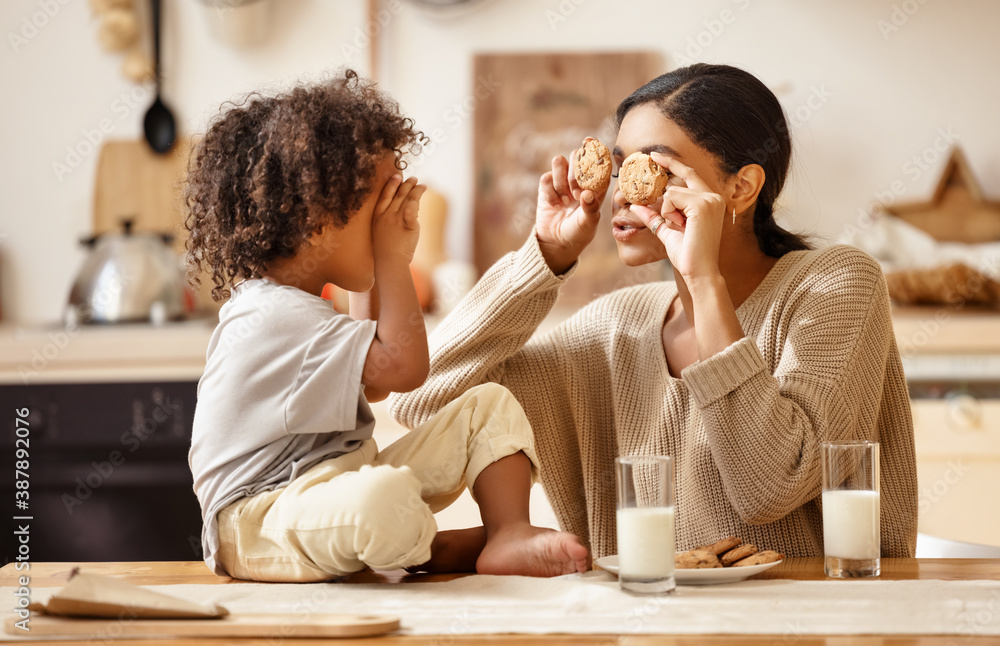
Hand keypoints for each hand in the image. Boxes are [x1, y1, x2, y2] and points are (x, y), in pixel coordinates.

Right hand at [372, 174, 426, 266]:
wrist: (389, 263)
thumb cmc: (385, 250)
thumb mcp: (382, 231)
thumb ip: (389, 219)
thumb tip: (402, 209)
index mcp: (378, 216)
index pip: (385, 195)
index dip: (391, 184)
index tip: (396, 176)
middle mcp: (387, 215)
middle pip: (398, 194)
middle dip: (406, 184)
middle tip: (413, 179)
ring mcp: (397, 219)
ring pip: (408, 198)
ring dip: (415, 189)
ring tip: (421, 185)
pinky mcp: (409, 225)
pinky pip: (413, 209)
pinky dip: (417, 199)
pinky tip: (422, 190)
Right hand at [534, 151, 605, 274]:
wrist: (556, 243)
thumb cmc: (578, 233)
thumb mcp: (588, 224)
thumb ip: (590, 208)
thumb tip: (587, 193)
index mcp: (596, 184)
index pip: (597, 160)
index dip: (594, 148)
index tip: (588, 141)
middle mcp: (579, 179)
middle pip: (576, 155)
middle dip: (575, 172)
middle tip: (576, 194)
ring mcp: (562, 181)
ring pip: (559, 161)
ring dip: (561, 181)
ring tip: (565, 201)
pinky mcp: (546, 186)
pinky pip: (546, 177)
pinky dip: (550, 192)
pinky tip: (555, 206)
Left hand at [628, 152, 726, 282]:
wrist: (699, 272)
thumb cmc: (687, 255)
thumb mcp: (667, 231)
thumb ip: (654, 216)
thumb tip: (636, 205)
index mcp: (710, 200)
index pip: (689, 174)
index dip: (672, 163)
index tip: (654, 156)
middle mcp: (714, 196)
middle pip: (677, 182)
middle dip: (666, 202)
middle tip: (676, 222)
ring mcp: (710, 199)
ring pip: (672, 192)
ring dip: (668, 212)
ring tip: (681, 228)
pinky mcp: (703, 204)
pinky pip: (671, 198)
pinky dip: (669, 213)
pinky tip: (680, 226)